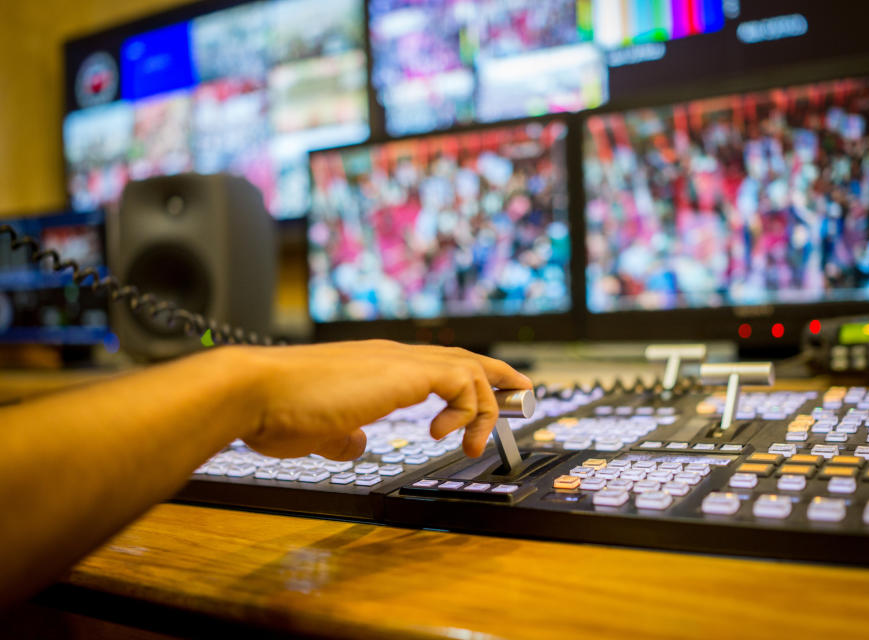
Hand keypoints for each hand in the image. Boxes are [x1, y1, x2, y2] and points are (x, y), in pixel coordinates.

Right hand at [233, 340, 531, 459]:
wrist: (256, 392)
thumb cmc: (278, 411)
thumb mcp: (321, 431)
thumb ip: (342, 435)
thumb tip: (355, 445)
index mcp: (376, 366)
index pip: (436, 364)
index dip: (468, 379)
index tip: (490, 398)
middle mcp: (391, 356)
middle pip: (463, 357)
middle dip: (499, 377)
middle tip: (524, 394)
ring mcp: (397, 361)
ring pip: (468, 367)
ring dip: (485, 404)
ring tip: (476, 441)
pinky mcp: (402, 372)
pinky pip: (460, 380)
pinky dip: (466, 408)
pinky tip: (443, 433)